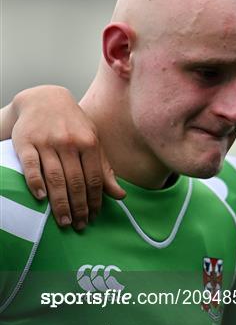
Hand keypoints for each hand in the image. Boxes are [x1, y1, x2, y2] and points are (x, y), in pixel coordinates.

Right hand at [11, 86, 124, 228]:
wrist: (43, 99)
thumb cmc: (73, 124)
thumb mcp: (93, 140)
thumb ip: (105, 168)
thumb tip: (120, 195)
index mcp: (89, 142)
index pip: (94, 178)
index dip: (95, 200)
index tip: (93, 217)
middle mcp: (69, 142)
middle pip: (76, 181)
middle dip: (79, 206)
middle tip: (79, 225)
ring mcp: (47, 142)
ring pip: (56, 178)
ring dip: (60, 203)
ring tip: (64, 221)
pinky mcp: (26, 143)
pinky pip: (32, 167)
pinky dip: (36, 184)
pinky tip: (42, 199)